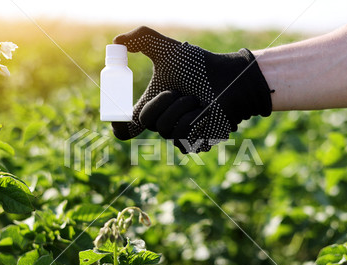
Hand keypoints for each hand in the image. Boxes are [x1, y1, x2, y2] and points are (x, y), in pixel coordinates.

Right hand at [111, 26, 272, 152]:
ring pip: (166, 130)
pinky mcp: (194, 143)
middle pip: (147, 121)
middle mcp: (162, 123)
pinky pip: (183, 139)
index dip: (119, 127)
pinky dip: (194, 122)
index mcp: (152, 107)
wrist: (229, 79)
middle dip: (162, 101)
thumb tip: (117, 41)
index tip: (117, 118)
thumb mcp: (169, 50)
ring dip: (181, 109)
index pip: (127, 128)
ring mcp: (177, 135)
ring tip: (197, 99)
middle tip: (179, 91)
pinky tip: (205, 114)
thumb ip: (142, 39)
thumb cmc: (200, 66)